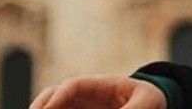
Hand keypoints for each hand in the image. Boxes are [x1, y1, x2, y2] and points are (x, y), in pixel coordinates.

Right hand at [28, 75, 166, 108]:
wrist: (152, 103)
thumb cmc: (151, 99)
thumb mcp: (147, 103)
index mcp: (103, 85)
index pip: (72, 86)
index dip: (56, 99)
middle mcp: (86, 95)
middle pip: (52, 95)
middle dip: (39, 107)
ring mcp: (80, 108)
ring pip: (51, 107)